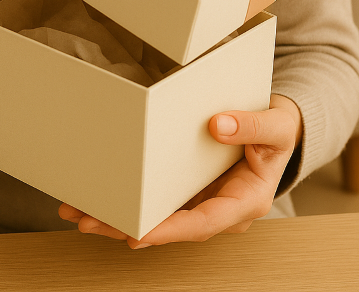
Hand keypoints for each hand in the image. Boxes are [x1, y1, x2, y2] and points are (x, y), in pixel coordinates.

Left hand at [59, 94, 301, 248]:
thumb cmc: (280, 130)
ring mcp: (202, 198)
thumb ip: (253, 126)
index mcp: (245, 201)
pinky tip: (97, 194)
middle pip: (170, 225)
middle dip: (127, 226)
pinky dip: (128, 196)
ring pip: (157, 215)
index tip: (139, 233)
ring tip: (79, 211)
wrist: (279, 127)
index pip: (203, 222)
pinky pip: (156, 197)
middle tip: (88, 220)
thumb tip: (218, 125)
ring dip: (118, 216)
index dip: (170, 230)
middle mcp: (219, 207)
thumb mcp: (276, 125)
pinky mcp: (188, 187)